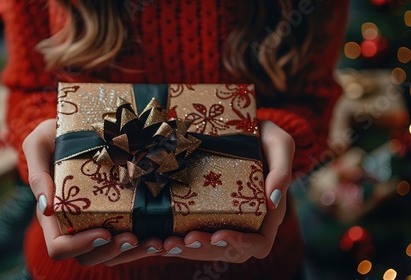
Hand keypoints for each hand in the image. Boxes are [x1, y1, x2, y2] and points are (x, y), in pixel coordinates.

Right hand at [23, 119, 163, 265]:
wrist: (78, 127)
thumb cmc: (53, 135)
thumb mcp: (39, 144)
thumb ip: (37, 173)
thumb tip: (46, 207)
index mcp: (53, 214)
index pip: (59, 246)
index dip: (79, 247)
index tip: (104, 232)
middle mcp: (74, 224)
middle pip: (90, 256)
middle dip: (114, 252)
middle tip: (136, 238)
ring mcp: (95, 221)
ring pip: (112, 253)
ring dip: (134, 253)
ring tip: (156, 241)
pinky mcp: (116, 214)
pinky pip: (128, 238)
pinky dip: (144, 241)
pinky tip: (162, 234)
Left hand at [161, 120, 294, 261]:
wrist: (241, 127)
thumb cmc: (264, 135)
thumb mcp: (278, 144)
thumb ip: (282, 169)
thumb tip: (272, 200)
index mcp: (269, 213)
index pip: (259, 243)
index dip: (239, 244)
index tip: (218, 235)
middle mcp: (248, 222)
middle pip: (228, 251)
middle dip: (203, 250)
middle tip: (179, 242)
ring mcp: (227, 219)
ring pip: (209, 248)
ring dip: (187, 250)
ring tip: (166, 245)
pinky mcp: (208, 213)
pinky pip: (195, 233)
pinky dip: (178, 240)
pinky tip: (159, 239)